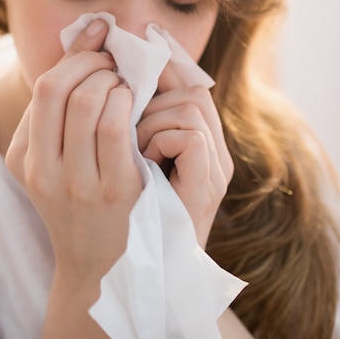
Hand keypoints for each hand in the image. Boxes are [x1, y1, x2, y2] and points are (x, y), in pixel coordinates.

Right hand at [6, 20, 142, 292]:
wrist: (100, 264)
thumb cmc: (80, 199)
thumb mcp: (55, 157)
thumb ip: (64, 104)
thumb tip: (92, 31)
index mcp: (24, 159)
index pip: (44, 89)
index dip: (76, 57)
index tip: (99, 44)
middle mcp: (44, 172)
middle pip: (63, 89)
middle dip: (95, 65)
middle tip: (114, 65)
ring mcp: (80, 183)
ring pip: (90, 102)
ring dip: (114, 82)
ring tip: (124, 85)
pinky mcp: (116, 190)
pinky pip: (119, 127)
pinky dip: (129, 103)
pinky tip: (137, 106)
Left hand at [136, 60, 232, 246]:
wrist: (145, 274)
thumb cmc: (135, 214)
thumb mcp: (138, 159)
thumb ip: (141, 121)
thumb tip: (123, 76)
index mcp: (203, 144)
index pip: (193, 85)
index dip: (165, 69)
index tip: (135, 64)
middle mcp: (216, 154)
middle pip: (193, 90)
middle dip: (152, 98)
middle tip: (129, 126)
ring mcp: (215, 172)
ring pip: (189, 108)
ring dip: (151, 122)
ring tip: (135, 149)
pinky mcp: (207, 189)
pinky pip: (190, 137)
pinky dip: (160, 142)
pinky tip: (144, 162)